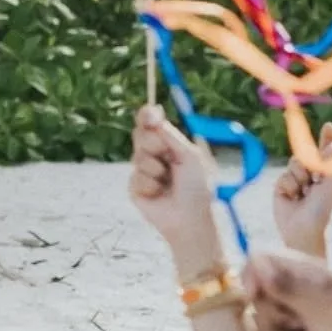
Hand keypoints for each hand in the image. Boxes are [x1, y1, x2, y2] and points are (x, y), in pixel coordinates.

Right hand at [129, 105, 223, 276]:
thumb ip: (170, 135)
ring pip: (137, 156)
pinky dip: (150, 185)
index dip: (147, 116)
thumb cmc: (197, 186)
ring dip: (155, 168)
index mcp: (169, 144)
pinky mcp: (134, 187)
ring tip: (167, 182)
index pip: (152, 123)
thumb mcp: (189, 155)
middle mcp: (154, 154)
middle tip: (166, 155)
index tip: (150, 115)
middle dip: (152, 142)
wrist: (190, 217)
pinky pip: (135, 177)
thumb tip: (154, 113)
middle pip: (140, 135)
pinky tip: (159, 194)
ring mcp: (143, 171)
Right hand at [242, 250, 331, 330]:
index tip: (255, 294)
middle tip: (304, 326)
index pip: (262, 258)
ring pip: (260, 328)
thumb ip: (288, 286)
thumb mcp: (323, 307)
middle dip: (276, 319)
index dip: (252, 274)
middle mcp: (294, 293)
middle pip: (257, 298)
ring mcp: (289, 319)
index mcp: (306, 275)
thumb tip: (258, 263)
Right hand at [272, 122, 331, 258]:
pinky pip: (283, 177)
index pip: (324, 153)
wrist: (302, 229)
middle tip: (313, 179)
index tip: (329, 125)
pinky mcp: (280, 188)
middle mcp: (309, 175)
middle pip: (305, 155)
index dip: (326, 139)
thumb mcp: (328, 185)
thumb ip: (327, 164)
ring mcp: (294, 181)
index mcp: (324, 175)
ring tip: (302, 194)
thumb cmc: (320, 210)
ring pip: (293, 165)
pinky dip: (289, 186)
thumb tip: (330, 145)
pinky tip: (291, 198)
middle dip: (307, 165)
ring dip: (299, 178)